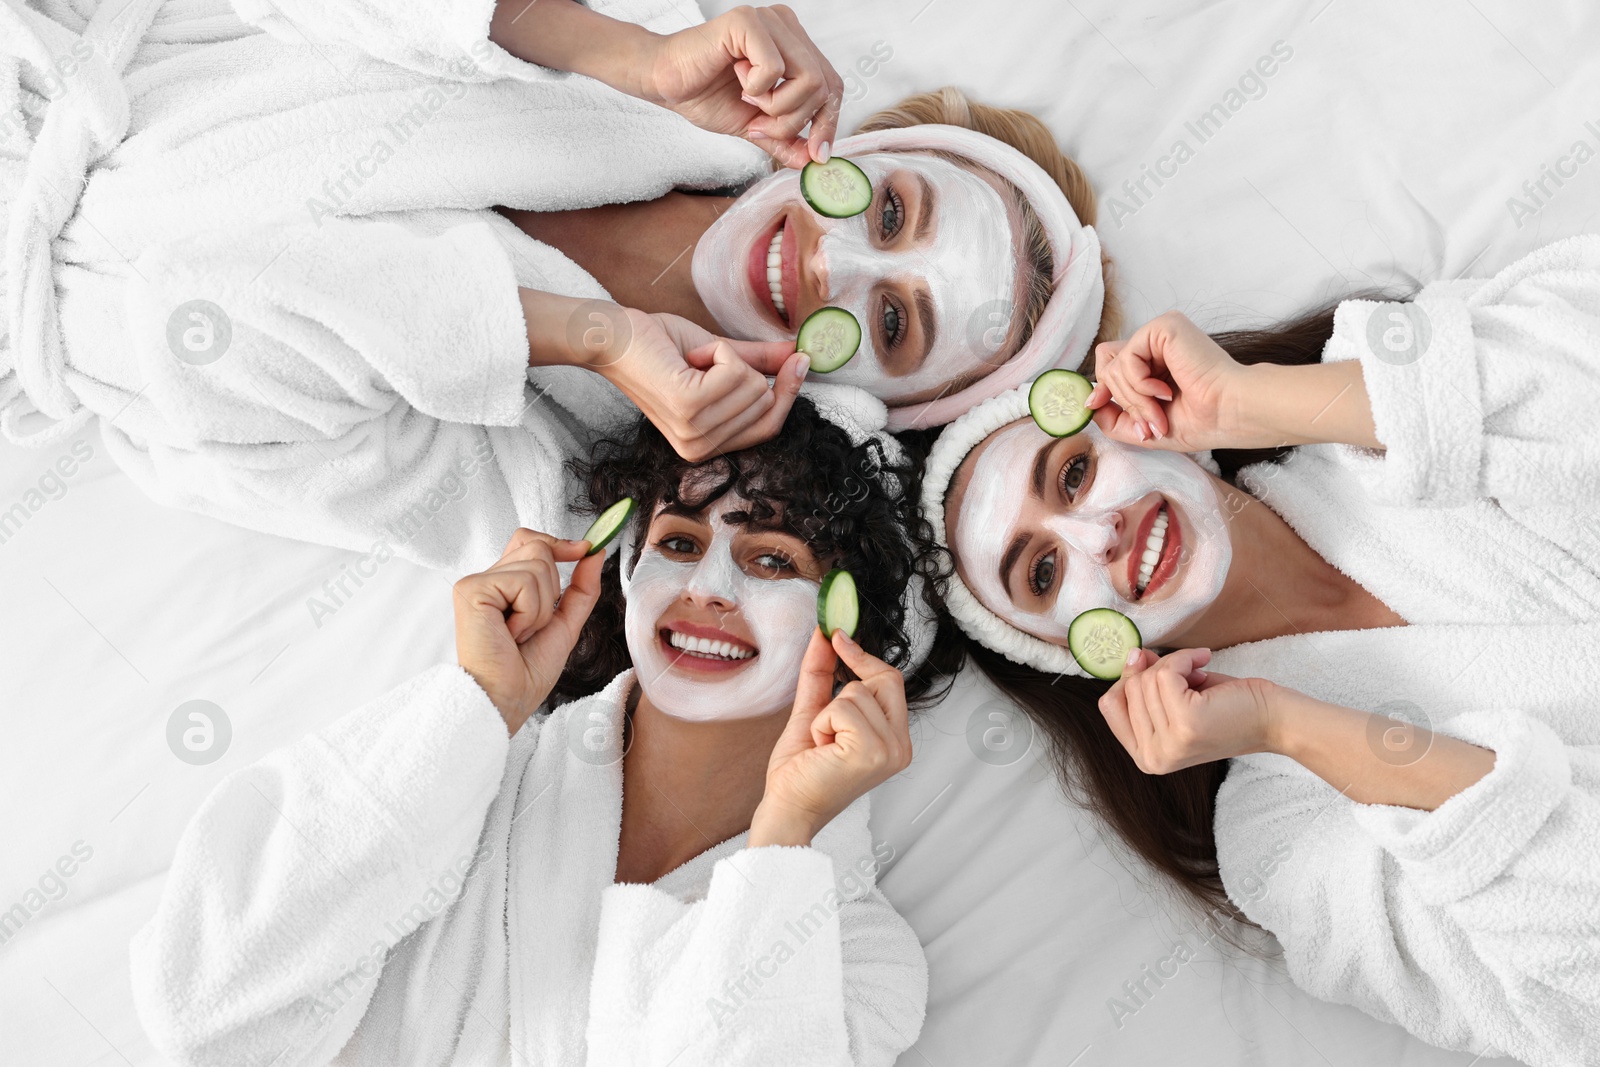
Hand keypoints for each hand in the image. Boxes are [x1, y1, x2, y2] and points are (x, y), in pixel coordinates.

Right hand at [453, 529, 605, 733]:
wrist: (507, 700)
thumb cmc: (527, 671)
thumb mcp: (565, 623)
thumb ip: (581, 587)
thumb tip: (595, 552)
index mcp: (505, 585)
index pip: (530, 541)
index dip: (558, 542)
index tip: (584, 549)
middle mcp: (487, 579)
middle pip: (538, 547)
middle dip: (552, 589)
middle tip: (530, 626)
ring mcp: (476, 583)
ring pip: (537, 564)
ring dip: (541, 608)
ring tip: (519, 634)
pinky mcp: (471, 590)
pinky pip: (524, 582)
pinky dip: (529, 613)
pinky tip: (510, 633)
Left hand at [597, 308, 809, 461]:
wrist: (613, 338)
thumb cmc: (657, 346)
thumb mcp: (717, 357)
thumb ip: (758, 363)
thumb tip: (800, 357)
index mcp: (705, 446)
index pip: (769, 428)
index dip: (788, 394)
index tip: (800, 360)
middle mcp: (700, 448)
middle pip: (765, 403)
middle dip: (743, 368)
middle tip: (702, 360)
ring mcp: (694, 432)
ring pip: (753, 385)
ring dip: (726, 357)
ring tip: (691, 359)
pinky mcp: (688, 407)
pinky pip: (736, 370)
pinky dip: (717, 350)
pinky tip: (689, 355)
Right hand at [637, 5, 843, 167]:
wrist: (664, 82)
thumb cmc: (704, 93)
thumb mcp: (754, 125)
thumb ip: (784, 139)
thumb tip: (811, 161)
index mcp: (794, 46)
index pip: (833, 86)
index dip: (828, 123)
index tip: (816, 154)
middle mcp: (787, 28)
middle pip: (825, 86)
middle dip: (795, 122)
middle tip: (761, 127)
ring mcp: (769, 21)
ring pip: (808, 78)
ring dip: (777, 107)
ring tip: (748, 100)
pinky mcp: (748, 21)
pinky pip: (775, 67)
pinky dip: (758, 88)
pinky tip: (737, 80)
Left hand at [749, 629, 912, 845]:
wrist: (787, 808)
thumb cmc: (801, 772)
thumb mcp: (813, 712)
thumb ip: (822, 673)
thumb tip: (824, 636)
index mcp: (895, 740)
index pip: (891, 680)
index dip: (863, 656)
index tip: (838, 636)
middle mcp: (900, 746)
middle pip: (882, 678)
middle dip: (843, 692)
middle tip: (825, 721)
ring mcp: (890, 750)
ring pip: (855, 692)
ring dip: (826, 715)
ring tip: (824, 746)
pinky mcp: (871, 750)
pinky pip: (842, 707)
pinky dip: (822, 723)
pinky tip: (822, 750)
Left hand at [1087, 311, 1256, 450]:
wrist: (1228, 414)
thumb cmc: (1200, 422)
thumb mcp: (1145, 426)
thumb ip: (1113, 416)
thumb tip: (1089, 402)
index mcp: (1154, 363)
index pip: (1110, 367)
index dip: (1101, 389)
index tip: (1097, 406)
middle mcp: (1155, 345)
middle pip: (1106, 365)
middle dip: (1123, 401)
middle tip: (1152, 421)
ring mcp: (1159, 334)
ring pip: (1112, 365)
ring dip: (1134, 398)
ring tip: (1162, 408)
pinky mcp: (1164, 327)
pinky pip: (1126, 357)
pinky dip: (1139, 383)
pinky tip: (1165, 391)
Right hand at [1097, 647, 1279, 773]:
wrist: (1273, 719)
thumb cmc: (1227, 709)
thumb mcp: (1175, 699)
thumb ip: (1146, 685)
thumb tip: (1132, 656)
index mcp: (1146, 758)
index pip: (1109, 706)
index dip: (1128, 679)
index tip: (1154, 668)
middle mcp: (1152, 758)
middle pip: (1128, 688)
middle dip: (1159, 670)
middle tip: (1191, 677)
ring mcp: (1169, 743)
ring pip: (1148, 678)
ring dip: (1177, 663)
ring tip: (1201, 676)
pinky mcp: (1186, 723)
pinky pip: (1166, 672)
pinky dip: (1186, 658)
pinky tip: (1205, 663)